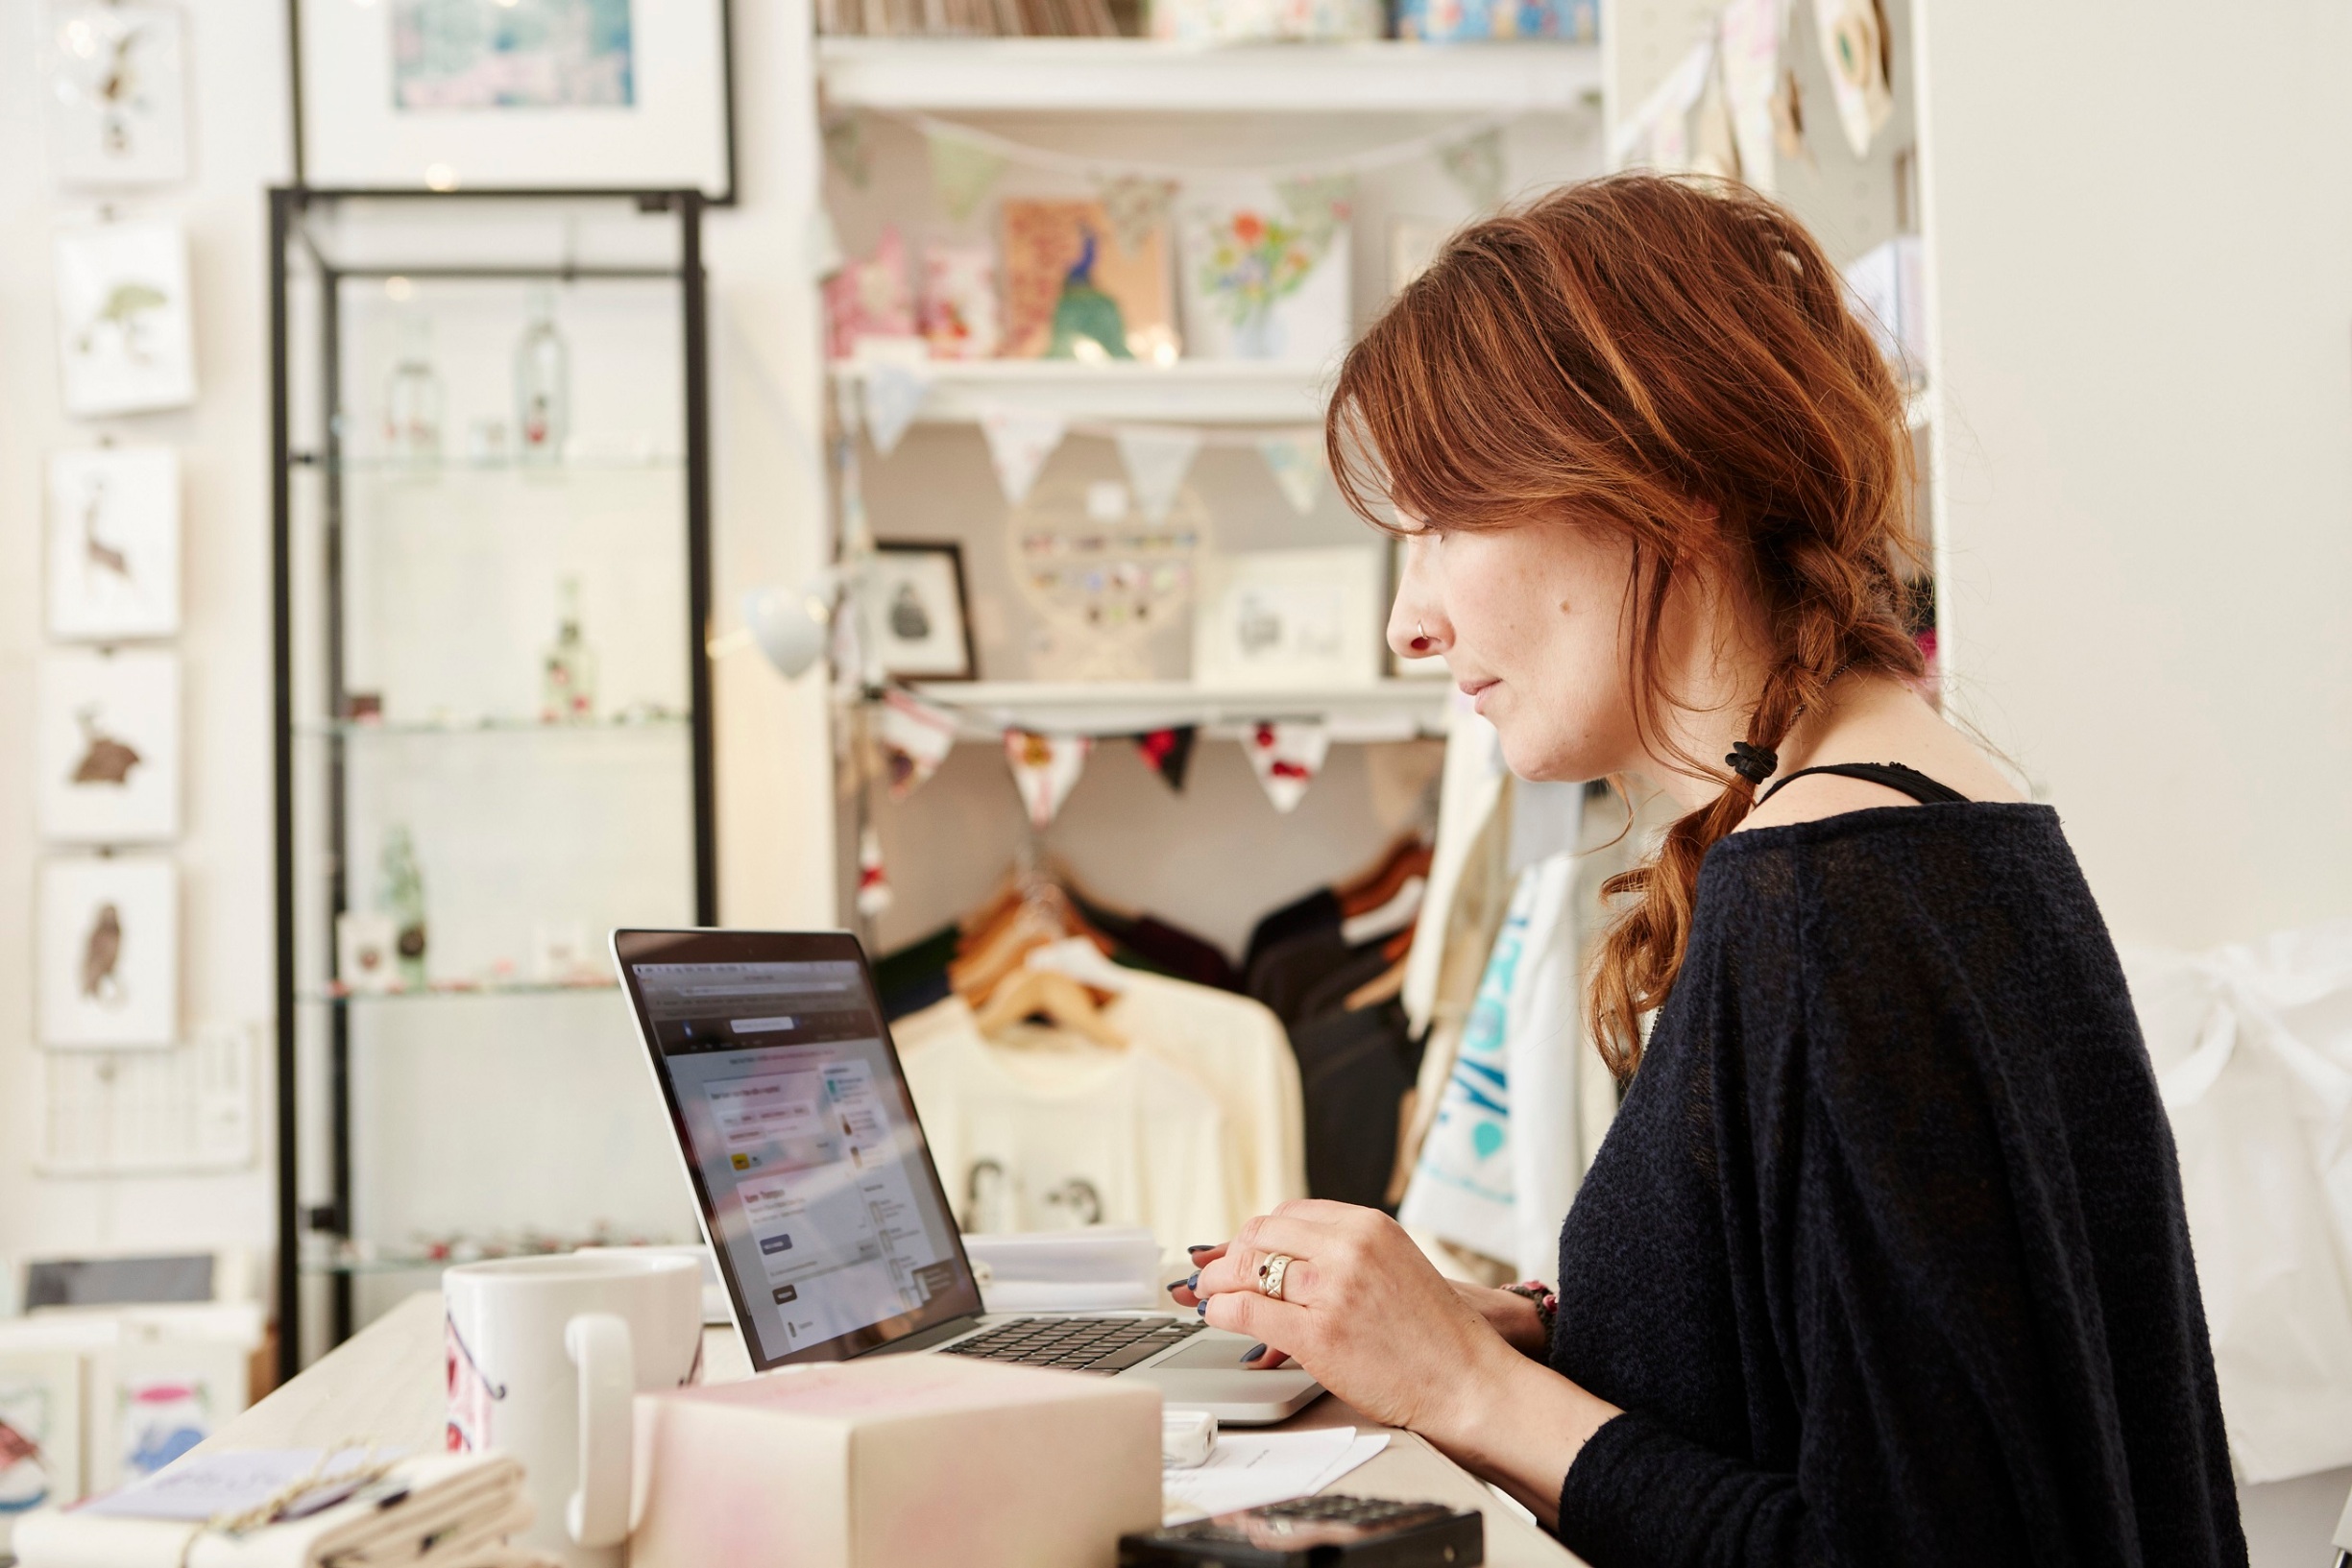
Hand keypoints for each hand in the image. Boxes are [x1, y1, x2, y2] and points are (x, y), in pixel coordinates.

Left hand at [1172, 1253, 1544, 1364]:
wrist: (1467, 1381)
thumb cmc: (1434, 1336)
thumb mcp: (1392, 1269)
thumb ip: (1342, 1258)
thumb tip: (1281, 1264)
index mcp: (1368, 1225)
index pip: (1289, 1214)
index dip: (1255, 1235)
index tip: (1238, 1250)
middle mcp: (1349, 1248)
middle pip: (1262, 1234)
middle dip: (1229, 1255)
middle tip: (1212, 1274)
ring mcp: (1333, 1290)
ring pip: (1248, 1269)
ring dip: (1217, 1282)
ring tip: (1207, 1294)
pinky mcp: (1319, 1334)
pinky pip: (1249, 1311)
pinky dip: (1223, 1311)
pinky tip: (1218, 1316)